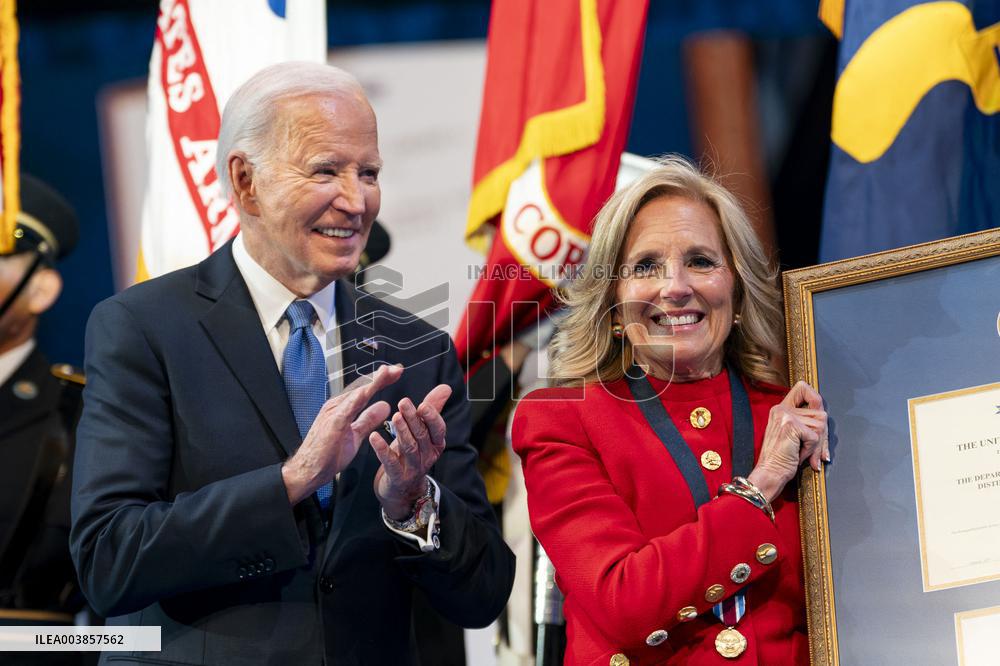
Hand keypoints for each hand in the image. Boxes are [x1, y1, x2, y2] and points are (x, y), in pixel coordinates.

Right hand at [281, 364, 402, 504]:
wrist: (308, 471)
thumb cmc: (327, 455)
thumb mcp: (355, 435)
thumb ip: (368, 420)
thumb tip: (384, 407)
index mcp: (343, 408)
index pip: (365, 390)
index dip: (381, 381)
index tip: (396, 374)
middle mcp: (338, 406)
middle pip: (362, 387)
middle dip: (381, 377)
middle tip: (397, 369)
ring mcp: (333, 413)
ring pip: (356, 394)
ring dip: (371, 382)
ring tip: (385, 373)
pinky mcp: (332, 424)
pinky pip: (345, 410)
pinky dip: (355, 400)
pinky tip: (365, 392)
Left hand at [369, 383, 451, 519]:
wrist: (402, 488)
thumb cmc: (412, 453)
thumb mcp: (423, 431)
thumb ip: (433, 408)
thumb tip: (446, 387)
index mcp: (436, 443)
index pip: (438, 429)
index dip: (432, 417)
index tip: (423, 405)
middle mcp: (427, 455)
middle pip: (422, 436)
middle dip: (413, 419)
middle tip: (403, 402)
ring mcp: (413, 468)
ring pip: (409, 447)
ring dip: (402, 431)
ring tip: (395, 416)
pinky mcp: (398, 477)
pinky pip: (390, 462)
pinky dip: (382, 449)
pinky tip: (373, 437)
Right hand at [747, 381, 828, 501]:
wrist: (769, 473)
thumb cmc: (781, 459)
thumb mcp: (792, 436)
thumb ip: (805, 423)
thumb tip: (825, 419)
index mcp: (780, 409)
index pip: (803, 387)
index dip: (815, 398)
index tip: (816, 415)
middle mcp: (782, 409)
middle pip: (820, 412)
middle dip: (823, 435)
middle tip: (817, 452)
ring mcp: (786, 416)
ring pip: (821, 426)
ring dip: (817, 445)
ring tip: (804, 454)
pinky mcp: (792, 426)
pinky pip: (816, 437)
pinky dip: (812, 450)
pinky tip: (800, 456)